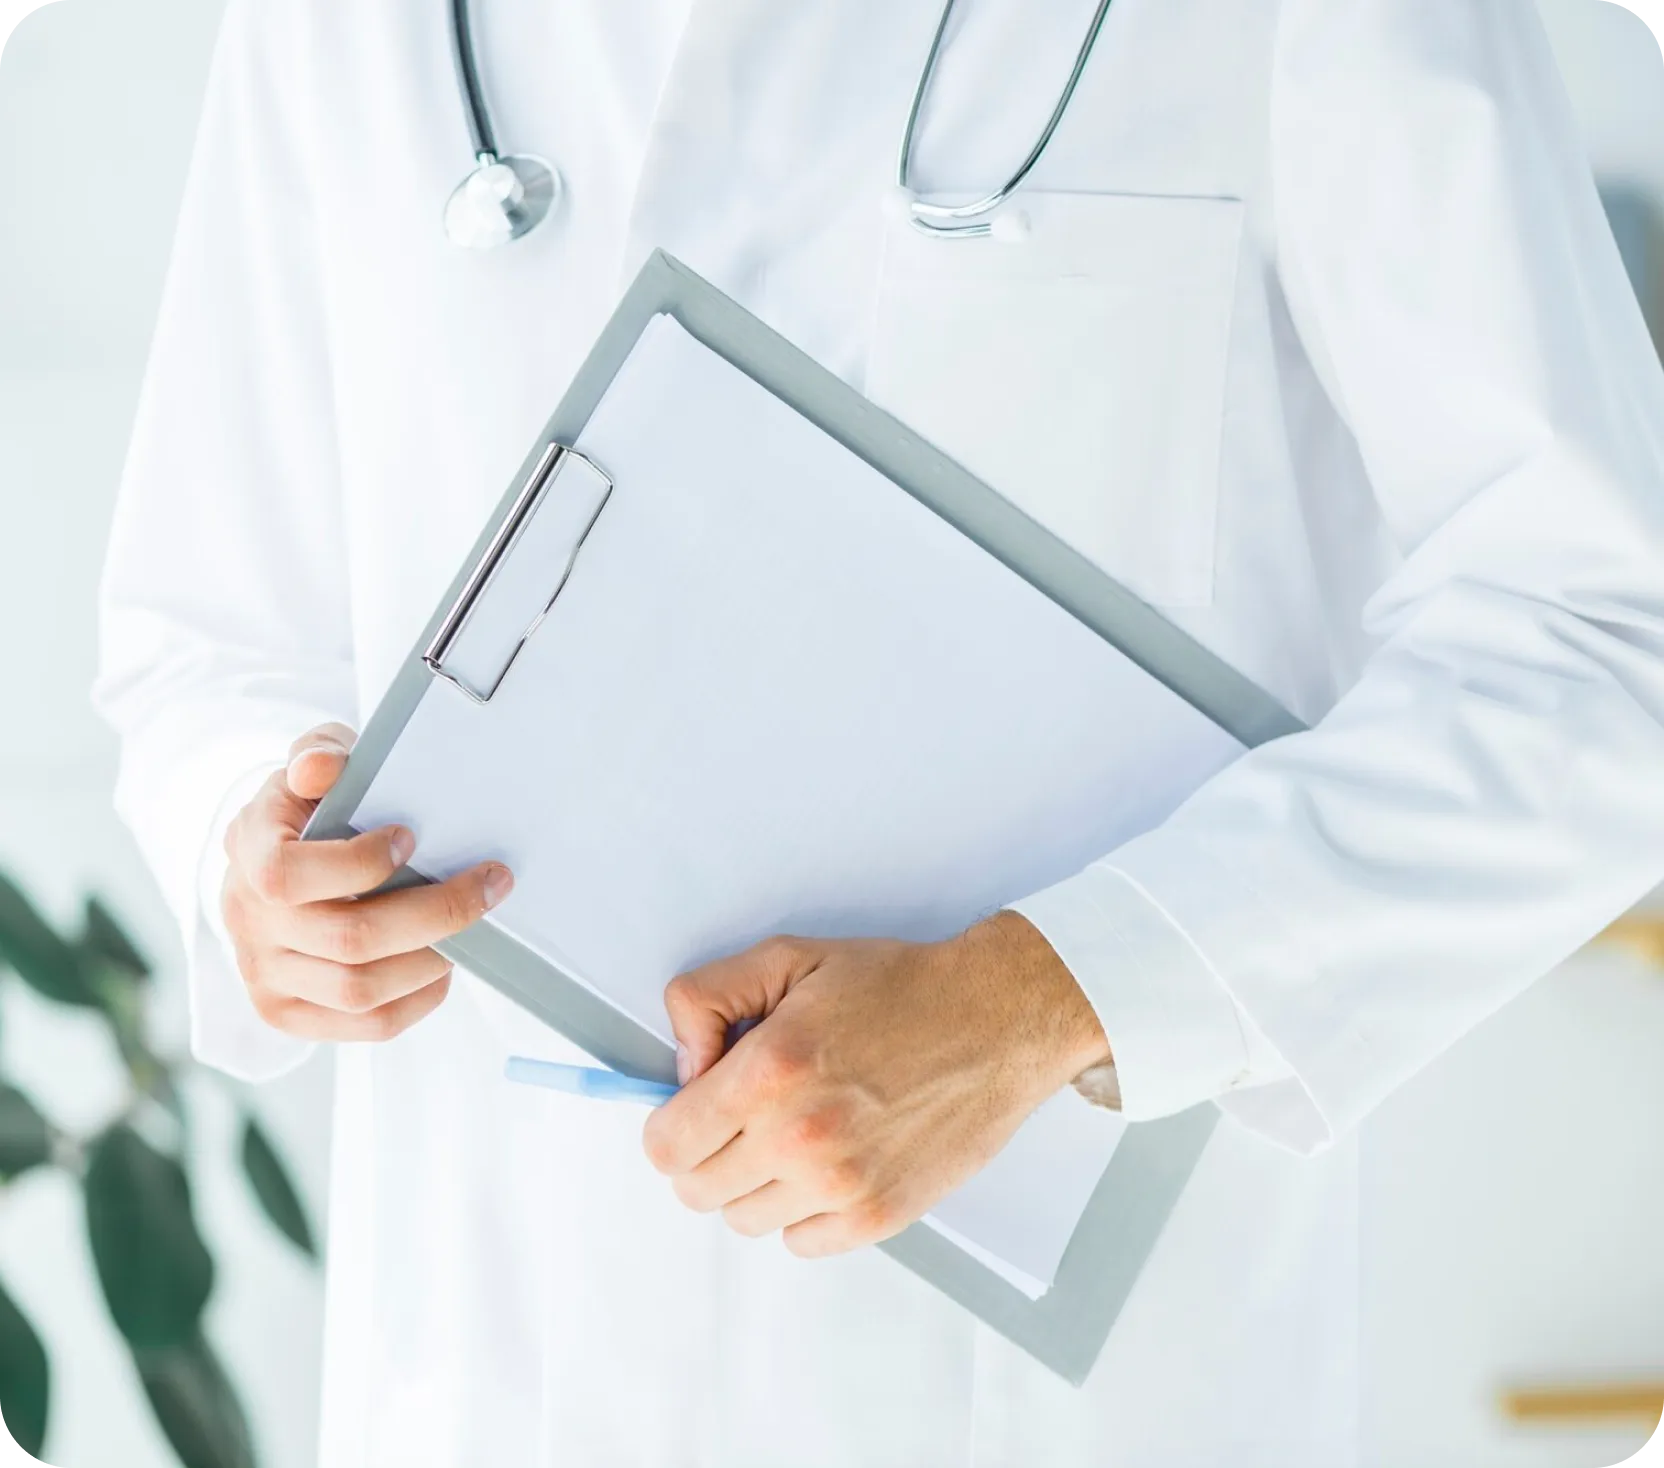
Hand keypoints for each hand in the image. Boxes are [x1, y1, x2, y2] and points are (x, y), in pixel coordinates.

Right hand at [221, 722, 513, 1040]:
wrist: (273, 860)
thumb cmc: (309, 806)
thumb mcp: (313, 762)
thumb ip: (320, 754)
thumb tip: (321, 768)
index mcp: (248, 851)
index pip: (287, 875)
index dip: (356, 864)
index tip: (410, 838)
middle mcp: (247, 919)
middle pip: (348, 938)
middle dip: (436, 911)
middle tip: (491, 883)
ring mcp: (264, 973)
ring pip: (359, 988)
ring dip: (433, 958)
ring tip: (472, 925)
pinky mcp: (289, 1012)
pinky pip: (366, 1025)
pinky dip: (419, 999)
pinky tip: (443, 965)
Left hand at [641, 913, 1110, 1256]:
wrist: (997, 1020)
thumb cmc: (900, 987)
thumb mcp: (790, 958)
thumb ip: (708, 998)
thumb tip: (682, 1065)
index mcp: (769, 1072)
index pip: (666, 1145)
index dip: (671, 1123)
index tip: (695, 1106)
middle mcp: (798, 1138)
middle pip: (696, 1190)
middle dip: (706, 1152)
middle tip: (743, 1116)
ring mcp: (841, 1186)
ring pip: (744, 1220)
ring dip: (753, 1183)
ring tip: (792, 1134)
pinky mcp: (878, 1216)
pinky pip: (800, 1242)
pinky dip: (800, 1211)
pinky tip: (826, 1162)